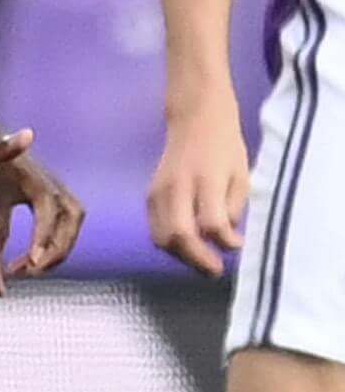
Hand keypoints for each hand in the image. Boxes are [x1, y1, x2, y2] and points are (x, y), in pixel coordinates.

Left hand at [0, 84, 84, 295]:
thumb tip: (30, 137)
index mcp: (21, 165)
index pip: (53, 206)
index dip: (50, 235)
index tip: (35, 262)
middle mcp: (24, 173)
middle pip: (66, 216)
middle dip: (59, 247)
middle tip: (32, 271)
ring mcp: (11, 181)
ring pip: (46, 223)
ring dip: (41, 252)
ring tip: (13, 276)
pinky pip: (5, 227)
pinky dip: (0, 252)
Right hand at [148, 104, 250, 276]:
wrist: (194, 120)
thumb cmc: (225, 148)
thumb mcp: (241, 175)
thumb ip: (233, 207)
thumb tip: (225, 239)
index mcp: (205, 180)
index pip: (210, 222)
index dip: (225, 241)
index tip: (238, 246)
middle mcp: (176, 187)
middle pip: (179, 234)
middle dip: (197, 258)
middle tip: (215, 271)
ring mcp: (158, 192)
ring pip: (161, 237)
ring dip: (181, 255)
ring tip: (201, 261)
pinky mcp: (149, 196)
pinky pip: (155, 229)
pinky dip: (171, 244)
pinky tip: (188, 246)